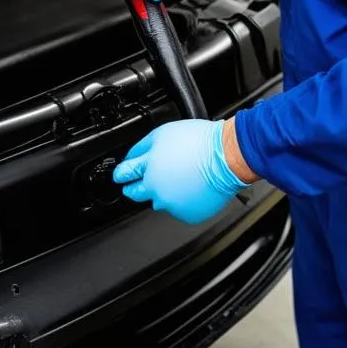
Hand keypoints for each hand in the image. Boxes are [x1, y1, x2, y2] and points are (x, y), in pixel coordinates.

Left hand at [112, 119, 248, 224]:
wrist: (226, 158)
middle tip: (144, 179)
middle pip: (136, 193)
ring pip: (159, 201)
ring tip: (179, 177)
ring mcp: (172, 205)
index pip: (124, 175)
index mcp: (148, 169)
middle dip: (135, 187)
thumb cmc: (199, 143)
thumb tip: (132, 157)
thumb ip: (142, 147)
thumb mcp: (162, 133)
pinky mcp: (188, 214)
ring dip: (163, 192)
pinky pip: (179, 208)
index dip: (121, 173)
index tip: (120, 175)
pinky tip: (191, 186)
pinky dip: (182, 200)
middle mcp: (157, 191)